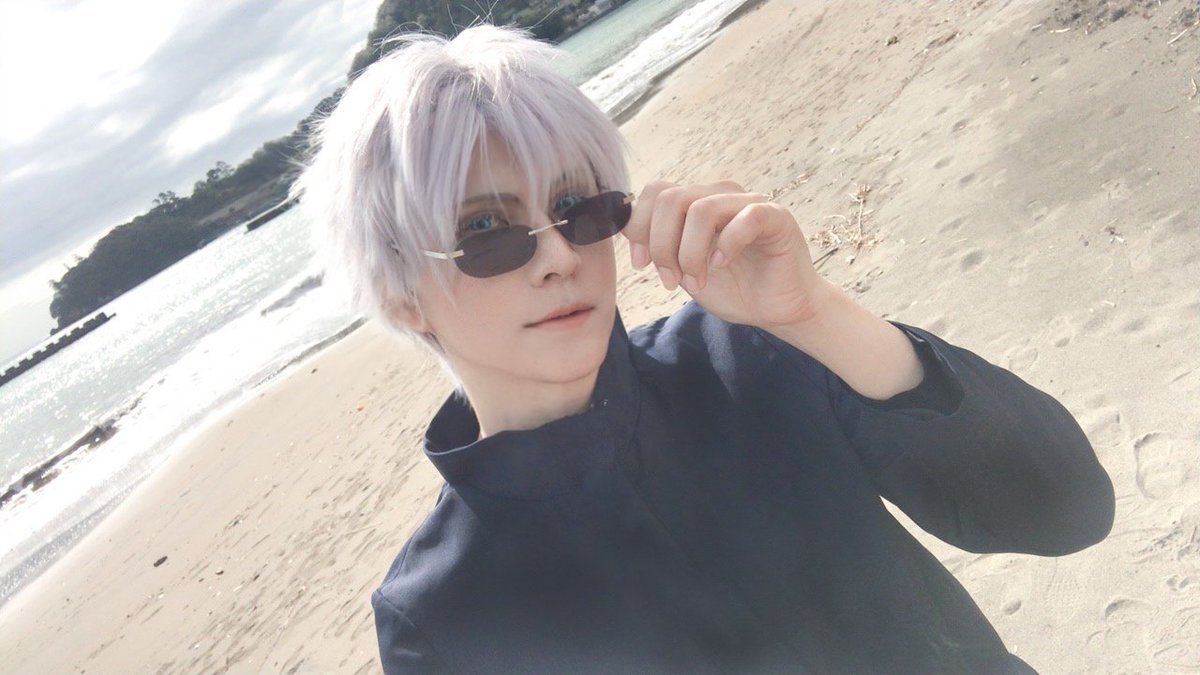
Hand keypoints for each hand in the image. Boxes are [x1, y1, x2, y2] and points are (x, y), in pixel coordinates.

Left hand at [623, 181, 829, 329]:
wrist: (776, 310)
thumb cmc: (733, 288)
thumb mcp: (683, 268)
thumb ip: (659, 247)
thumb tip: (625, 228)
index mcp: (698, 202)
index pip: (657, 191)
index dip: (639, 227)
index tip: (641, 264)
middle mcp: (721, 195)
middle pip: (671, 198)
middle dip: (661, 244)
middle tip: (670, 279)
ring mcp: (749, 202)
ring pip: (701, 209)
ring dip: (689, 252)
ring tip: (696, 281)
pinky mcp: (776, 217)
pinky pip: (744, 218)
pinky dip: (725, 244)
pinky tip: (722, 266)